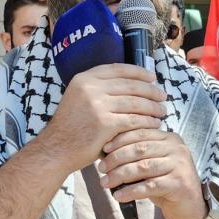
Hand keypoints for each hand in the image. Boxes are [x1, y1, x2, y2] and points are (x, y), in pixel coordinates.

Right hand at [40, 64, 166, 173]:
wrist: (56, 149)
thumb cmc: (70, 127)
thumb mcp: (77, 98)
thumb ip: (98, 89)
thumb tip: (129, 84)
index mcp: (84, 78)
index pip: (118, 69)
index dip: (138, 72)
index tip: (151, 77)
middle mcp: (90, 88)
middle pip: (130, 85)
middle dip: (150, 91)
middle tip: (162, 96)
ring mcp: (97, 105)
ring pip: (135, 103)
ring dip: (152, 107)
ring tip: (161, 111)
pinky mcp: (105, 124)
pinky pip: (133, 120)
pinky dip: (147, 122)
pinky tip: (154, 124)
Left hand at [98, 129, 206, 218]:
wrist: (190, 206)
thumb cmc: (166, 183)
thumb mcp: (153, 164)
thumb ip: (138, 155)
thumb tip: (106, 152)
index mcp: (169, 138)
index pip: (140, 133)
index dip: (120, 140)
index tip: (103, 149)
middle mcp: (177, 148)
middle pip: (140, 149)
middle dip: (116, 158)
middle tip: (101, 168)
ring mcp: (179, 165)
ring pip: (143, 167)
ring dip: (120, 175)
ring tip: (105, 183)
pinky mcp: (179, 184)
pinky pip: (150, 186)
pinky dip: (131, 191)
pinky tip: (119, 195)